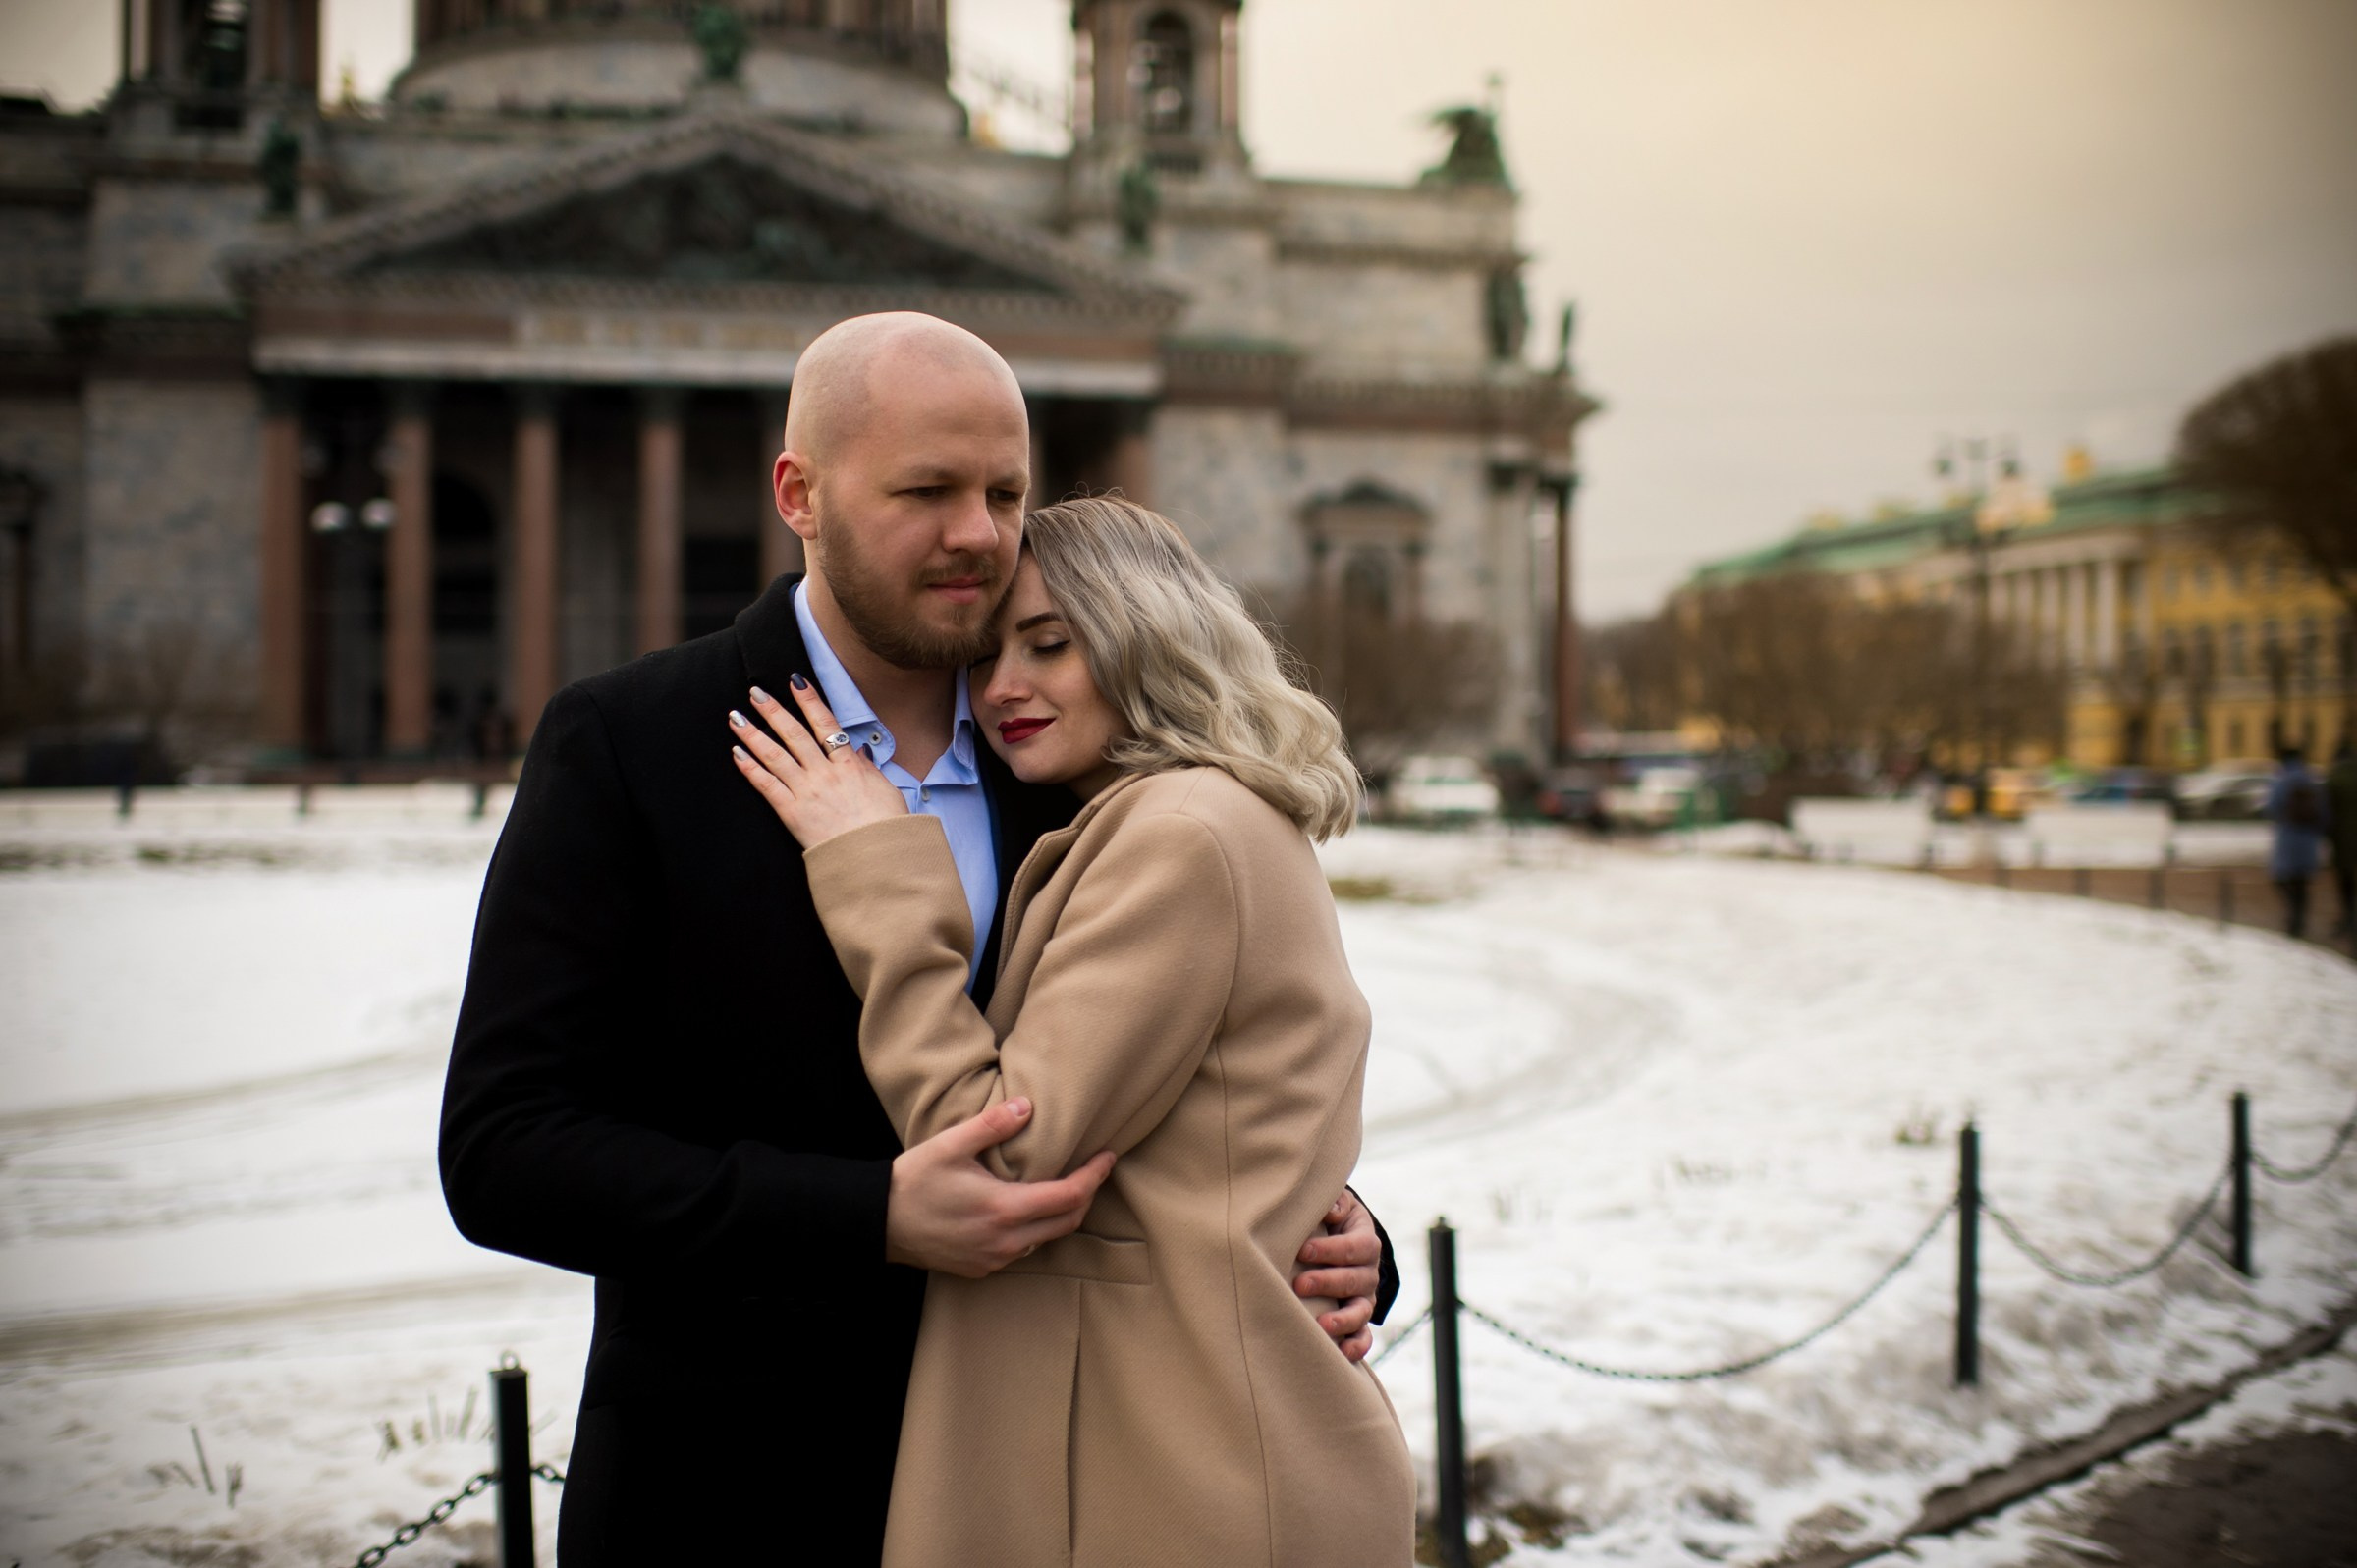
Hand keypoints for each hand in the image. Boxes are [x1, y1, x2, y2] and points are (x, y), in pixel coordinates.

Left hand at [729, 677, 908, 848]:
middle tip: (755, 692)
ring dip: (753, 735)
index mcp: (849, 765)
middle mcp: (825, 773)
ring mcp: (806, 792)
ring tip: (736, 718)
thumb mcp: (885, 790)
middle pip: (794, 734)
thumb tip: (857, 750)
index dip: (809, 700)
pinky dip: (750, 769)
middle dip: (773, 710)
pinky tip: (737, 754)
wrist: (876, 859)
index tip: (795, 681)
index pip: (826, 724)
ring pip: (775, 756)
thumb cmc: (886, 828)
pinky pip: (767, 786)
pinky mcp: (792, 813)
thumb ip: (867, 768)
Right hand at [885, 1096, 1117, 1278]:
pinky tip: (1029, 1208)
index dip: (1095, 1176)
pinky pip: (1023, 1250)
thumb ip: (992, 1125)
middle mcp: (1006, 1240)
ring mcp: (995, 1259)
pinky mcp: (981, 1268)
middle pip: (1068, 1222)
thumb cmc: (913, 1181)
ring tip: (1066, 1185)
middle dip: (1088, 1195)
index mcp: (1004, 1208)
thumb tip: (1028, 1105)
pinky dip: (1036, 1229)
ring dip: (1063, 1214)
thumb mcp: (950, 1144)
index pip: (1070, 1196)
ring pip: (1047, 1239)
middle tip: (1095, 1170)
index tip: (1108, 1156)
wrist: (877, 1223)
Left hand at [1295, 1189, 1381, 1362]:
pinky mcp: (1358, 1320)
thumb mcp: (1335, 1206)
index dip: (1331, 1249)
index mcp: (1365, 1241)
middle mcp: (1369, 1272)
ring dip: (1343, 1319)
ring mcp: (1365, 1298)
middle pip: (1355, 1280)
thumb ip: (1334, 1204)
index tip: (1303, 1250)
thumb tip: (1331, 1210)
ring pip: (1361, 1311)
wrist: (1336, 1241)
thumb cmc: (1328, 1221)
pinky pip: (1364, 1337)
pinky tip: (1343, 1353)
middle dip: (1327, 1283)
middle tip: (1300, 1284)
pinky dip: (1357, 1346)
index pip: (1355, 1246)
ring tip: (1321, 1325)